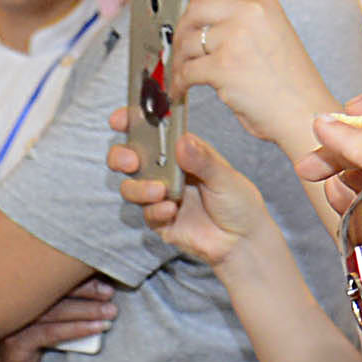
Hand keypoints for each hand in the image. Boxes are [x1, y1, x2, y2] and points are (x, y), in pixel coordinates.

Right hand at [0, 276, 121, 361]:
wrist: (6, 360)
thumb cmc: (33, 329)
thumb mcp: (48, 307)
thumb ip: (64, 294)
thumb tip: (100, 285)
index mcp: (22, 285)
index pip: (52, 275)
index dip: (79, 276)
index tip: (103, 279)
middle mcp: (15, 300)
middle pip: (54, 291)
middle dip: (86, 292)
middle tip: (110, 295)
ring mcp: (13, 322)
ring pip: (55, 312)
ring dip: (87, 311)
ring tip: (109, 314)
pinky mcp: (15, 344)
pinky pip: (51, 333)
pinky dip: (77, 329)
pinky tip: (96, 328)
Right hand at [112, 123, 258, 269]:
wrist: (243, 241)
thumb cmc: (238, 203)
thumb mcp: (225, 176)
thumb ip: (203, 160)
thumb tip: (182, 142)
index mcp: (181, 152)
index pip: (151, 131)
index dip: (131, 123)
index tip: (119, 120)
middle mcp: (166, 172)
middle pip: (129, 159)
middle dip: (121, 157)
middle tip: (131, 161)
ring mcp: (160, 197)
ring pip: (131, 188)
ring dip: (139, 188)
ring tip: (160, 191)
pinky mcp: (160, 221)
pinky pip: (146, 214)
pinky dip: (155, 210)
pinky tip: (170, 210)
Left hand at [155, 0, 336, 153]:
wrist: (306, 114)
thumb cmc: (291, 86)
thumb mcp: (274, 38)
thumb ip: (244, 24)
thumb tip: (203, 29)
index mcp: (263, 5)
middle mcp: (251, 14)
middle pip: (195, 11)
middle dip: (180, 33)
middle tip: (177, 51)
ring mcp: (236, 38)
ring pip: (188, 43)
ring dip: (179, 63)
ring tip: (182, 77)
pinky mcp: (224, 66)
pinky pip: (187, 71)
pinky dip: (179, 83)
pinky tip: (182, 91)